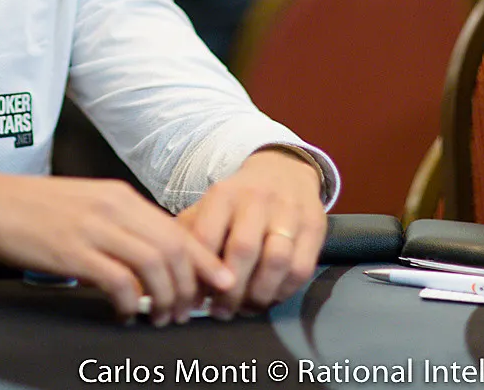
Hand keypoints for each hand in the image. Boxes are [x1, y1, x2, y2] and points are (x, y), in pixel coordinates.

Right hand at [0, 165, 234, 325]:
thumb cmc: (32, 208)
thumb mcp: (86, 204)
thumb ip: (120, 224)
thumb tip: (152, 257)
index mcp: (120, 196)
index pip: (177, 229)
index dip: (202, 262)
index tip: (214, 286)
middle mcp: (114, 207)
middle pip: (174, 249)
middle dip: (189, 287)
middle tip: (187, 311)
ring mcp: (93, 228)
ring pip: (154, 266)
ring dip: (165, 299)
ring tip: (160, 317)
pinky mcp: (72, 252)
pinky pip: (118, 282)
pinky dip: (130, 304)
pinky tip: (124, 314)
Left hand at [175, 148, 326, 317]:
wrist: (284, 171)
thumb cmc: (238, 200)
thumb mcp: (209, 207)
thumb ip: (189, 235)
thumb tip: (169, 276)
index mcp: (223, 195)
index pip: (207, 236)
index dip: (200, 274)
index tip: (194, 299)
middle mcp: (256, 200)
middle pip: (243, 250)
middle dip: (230, 290)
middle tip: (221, 312)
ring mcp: (288, 211)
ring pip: (276, 261)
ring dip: (259, 294)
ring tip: (245, 309)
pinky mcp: (314, 226)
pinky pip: (301, 269)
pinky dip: (284, 291)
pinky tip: (270, 298)